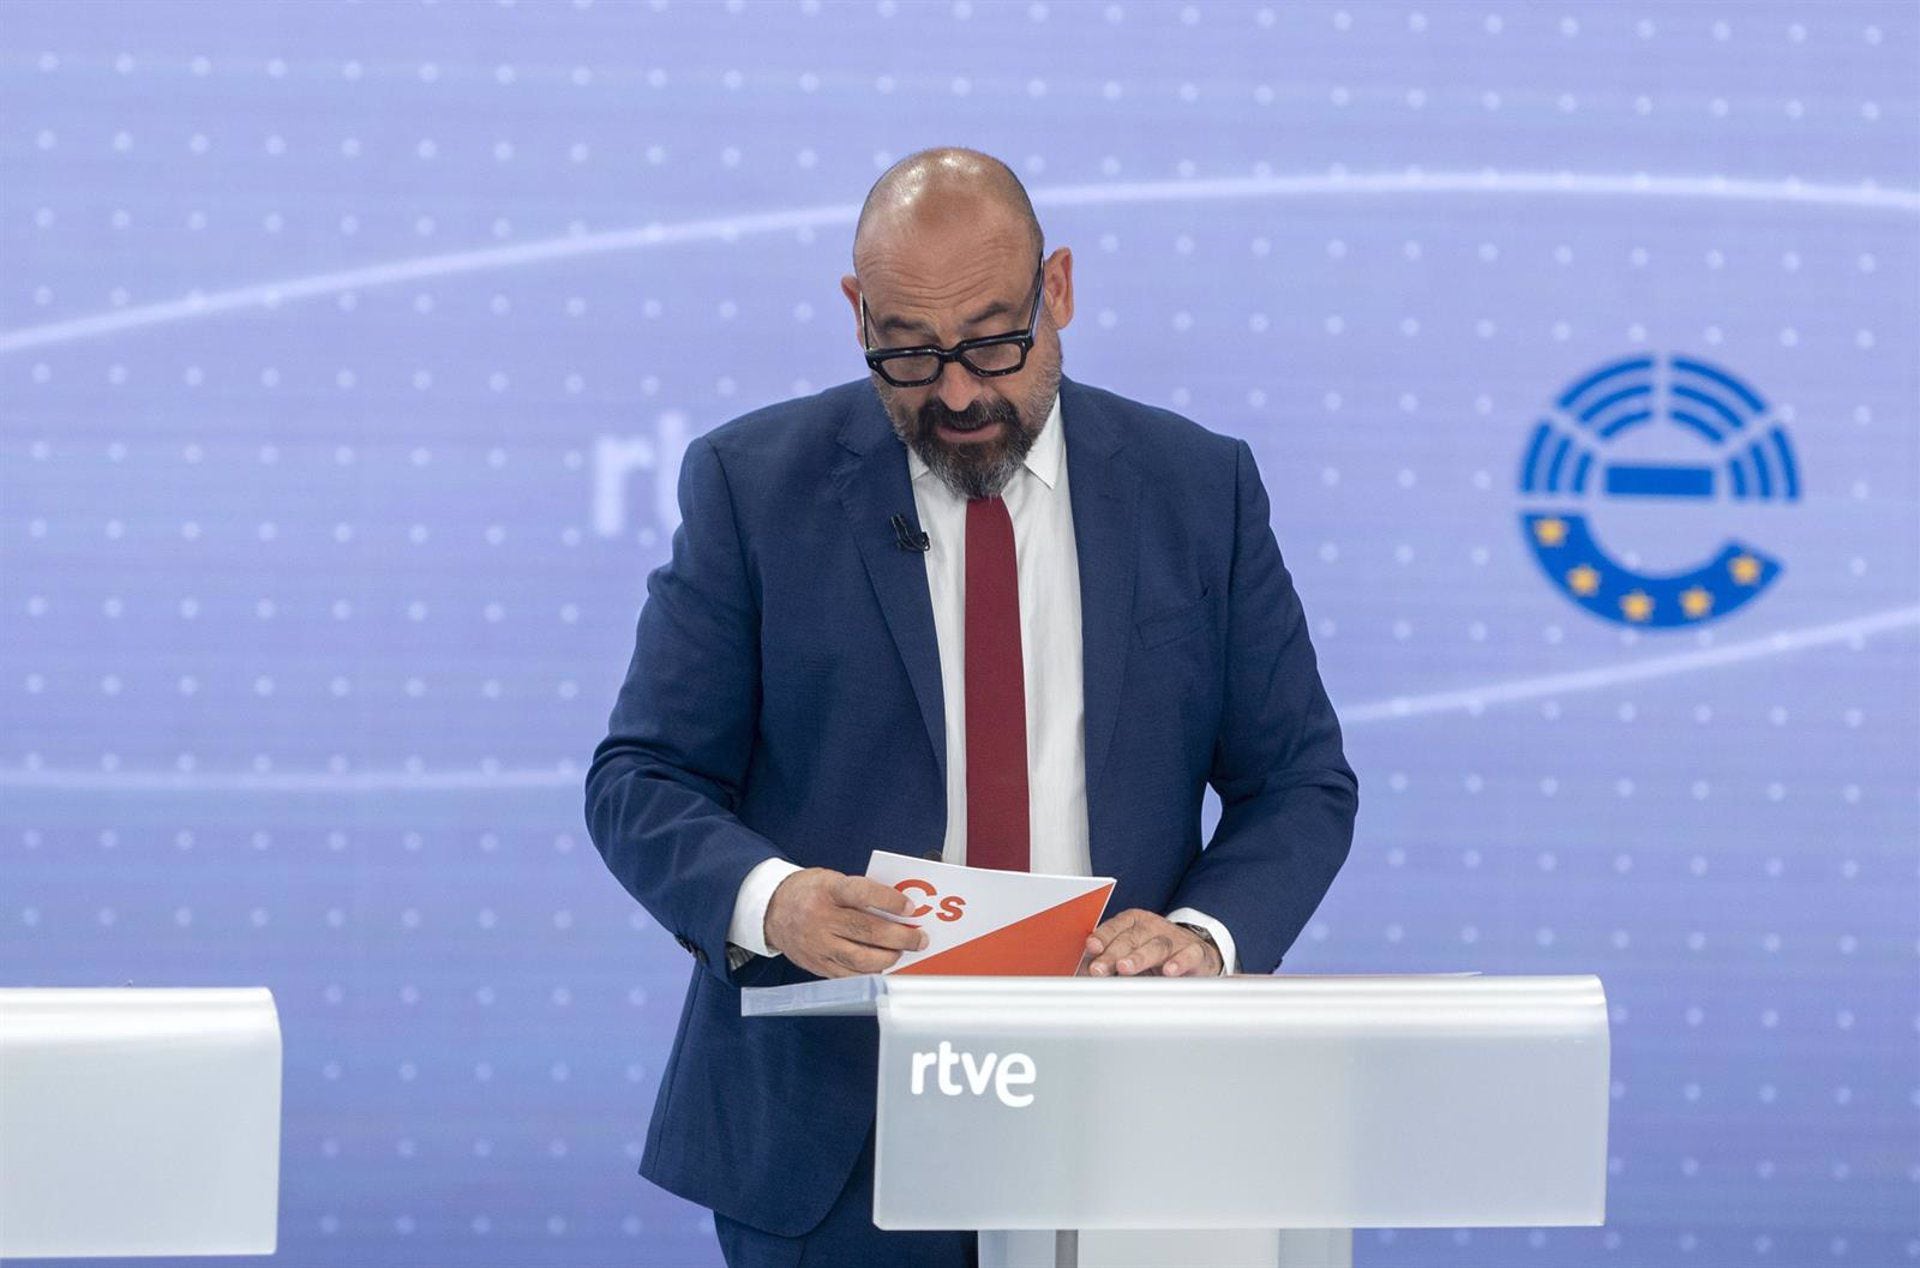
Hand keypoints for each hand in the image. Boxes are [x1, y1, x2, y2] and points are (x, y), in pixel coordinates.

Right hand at [764, 868, 929, 978]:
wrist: (772, 909)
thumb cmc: (809, 892)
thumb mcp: (832, 880)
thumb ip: (861, 893)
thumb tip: (898, 909)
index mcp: (827, 890)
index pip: (862, 893)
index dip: (889, 901)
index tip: (910, 908)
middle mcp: (820, 918)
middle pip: (866, 931)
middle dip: (900, 938)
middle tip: (919, 940)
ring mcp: (818, 944)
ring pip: (860, 959)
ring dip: (888, 958)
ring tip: (901, 953)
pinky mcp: (817, 965)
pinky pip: (849, 975)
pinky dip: (870, 973)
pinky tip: (883, 966)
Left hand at [1082, 910, 1220, 977]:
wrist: (1196, 955)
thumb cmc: (1154, 955)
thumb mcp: (1129, 954)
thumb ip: (1105, 962)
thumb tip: (1079, 974)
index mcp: (1133, 923)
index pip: (1115, 926)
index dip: (1102, 936)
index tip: (1091, 947)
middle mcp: (1153, 927)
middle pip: (1131, 938)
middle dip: (1113, 954)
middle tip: (1099, 968)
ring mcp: (1174, 939)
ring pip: (1156, 946)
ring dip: (1139, 957)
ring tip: (1125, 968)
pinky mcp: (1195, 953)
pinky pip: (1188, 955)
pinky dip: (1179, 963)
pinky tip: (1168, 972)